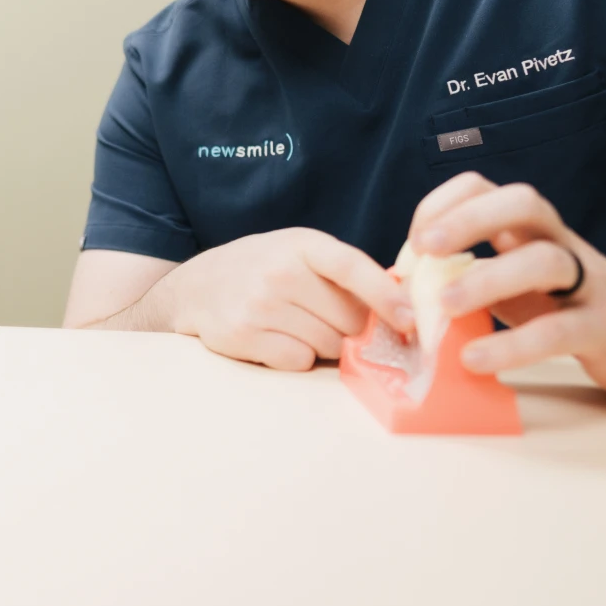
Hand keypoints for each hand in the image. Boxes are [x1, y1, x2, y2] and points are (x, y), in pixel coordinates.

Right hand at [155, 228, 415, 371]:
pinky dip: (296, 357)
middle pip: (350, 320)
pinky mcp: (244, 335)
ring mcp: (260, 304)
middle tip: (336, 323)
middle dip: (355, 330)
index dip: (386, 295)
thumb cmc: (260, 269)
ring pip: (328, 345)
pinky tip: (278, 339)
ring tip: (300, 327)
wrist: (195, 288)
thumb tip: (403, 302)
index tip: (410, 319)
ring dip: (327, 346)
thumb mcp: (298, 252)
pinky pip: (298, 361)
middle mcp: (280, 271)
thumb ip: (342, 272)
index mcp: (300, 244)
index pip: (352, 267)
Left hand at [408, 173, 605, 393]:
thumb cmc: (568, 307)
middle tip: (424, 248)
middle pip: (525, 203)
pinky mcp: (605, 328)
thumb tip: (400, 285)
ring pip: (545, 261)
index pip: (488, 188)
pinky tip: (476, 359)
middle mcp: (561, 243)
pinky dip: (514, 345)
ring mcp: (589, 282)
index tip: (414, 241)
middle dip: (470, 218)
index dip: (447, 203)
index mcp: (532, 230)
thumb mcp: (516, 284)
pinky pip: (560, 331)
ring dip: (489, 278)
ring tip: (444, 306)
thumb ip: (470, 275)